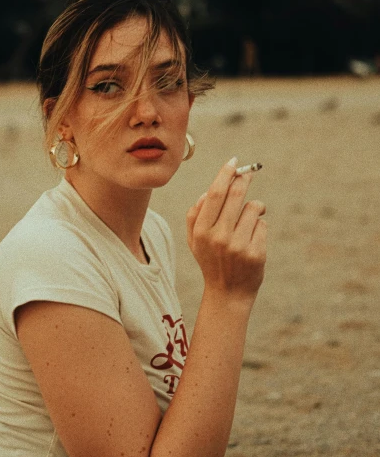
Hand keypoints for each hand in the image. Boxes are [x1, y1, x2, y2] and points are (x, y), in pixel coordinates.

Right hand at [186, 158, 266, 302]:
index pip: (214, 194)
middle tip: (250, 173)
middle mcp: (219, 237)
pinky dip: (259, 226)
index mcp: (201, 231)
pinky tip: (252, 239)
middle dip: (245, 180)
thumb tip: (207, 191)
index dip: (225, 174)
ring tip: (250, 219)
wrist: (227, 294)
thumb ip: (194, 215)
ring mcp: (239, 246)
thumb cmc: (211, 260)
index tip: (234, 162)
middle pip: (236, 195)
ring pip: (253, 208)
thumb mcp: (194, 241)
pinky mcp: (256, 253)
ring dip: (255, 208)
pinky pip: (263, 224)